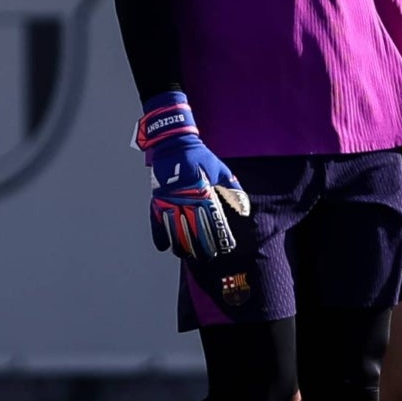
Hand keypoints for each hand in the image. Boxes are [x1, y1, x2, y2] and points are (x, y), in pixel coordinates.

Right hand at [137, 92, 248, 258]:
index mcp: (203, 191)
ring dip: (181, 244)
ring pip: (175, 228)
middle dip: (201, 245)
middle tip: (208, 257)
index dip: (219, 235)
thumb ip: (233, 190)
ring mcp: (170, 199)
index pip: (213, 219)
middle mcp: (186, 197)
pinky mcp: (157, 198)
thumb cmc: (201, 157)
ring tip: (187, 256)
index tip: (226, 247)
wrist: (174, 143)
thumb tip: (245, 210)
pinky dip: (159, 234)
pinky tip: (164, 247)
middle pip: (194, 227)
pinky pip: (156, 220)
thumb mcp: (221, 170)